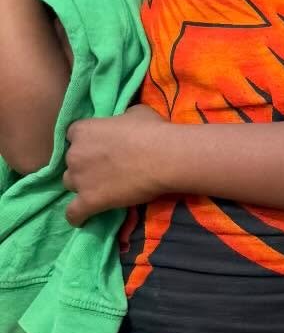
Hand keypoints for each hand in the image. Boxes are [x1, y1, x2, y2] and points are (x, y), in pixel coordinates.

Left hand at [63, 106, 170, 223]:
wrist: (164, 158)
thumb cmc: (152, 132)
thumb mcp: (135, 113)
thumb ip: (119, 120)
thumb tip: (123, 124)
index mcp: (83, 130)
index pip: (72, 136)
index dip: (85, 142)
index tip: (99, 147)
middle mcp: (74, 153)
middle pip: (71, 162)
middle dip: (84, 165)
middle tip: (105, 168)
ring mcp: (79, 179)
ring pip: (71, 184)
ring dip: (83, 186)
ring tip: (101, 190)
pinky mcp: (88, 201)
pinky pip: (73, 213)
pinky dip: (77, 216)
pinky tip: (82, 219)